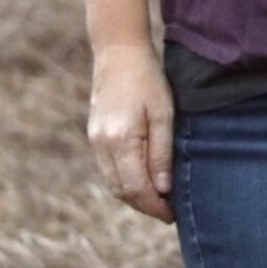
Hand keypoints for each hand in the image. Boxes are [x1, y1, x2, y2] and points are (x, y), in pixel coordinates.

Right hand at [88, 45, 175, 222]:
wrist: (118, 52)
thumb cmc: (148, 80)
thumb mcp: (164, 114)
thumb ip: (161, 153)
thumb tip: (162, 190)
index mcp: (121, 141)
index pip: (136, 189)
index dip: (154, 207)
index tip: (172, 215)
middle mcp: (102, 145)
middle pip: (122, 191)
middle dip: (144, 205)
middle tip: (168, 211)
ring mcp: (95, 141)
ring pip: (112, 182)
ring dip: (133, 195)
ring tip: (158, 199)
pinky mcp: (94, 135)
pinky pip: (108, 169)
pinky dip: (124, 180)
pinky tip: (142, 178)